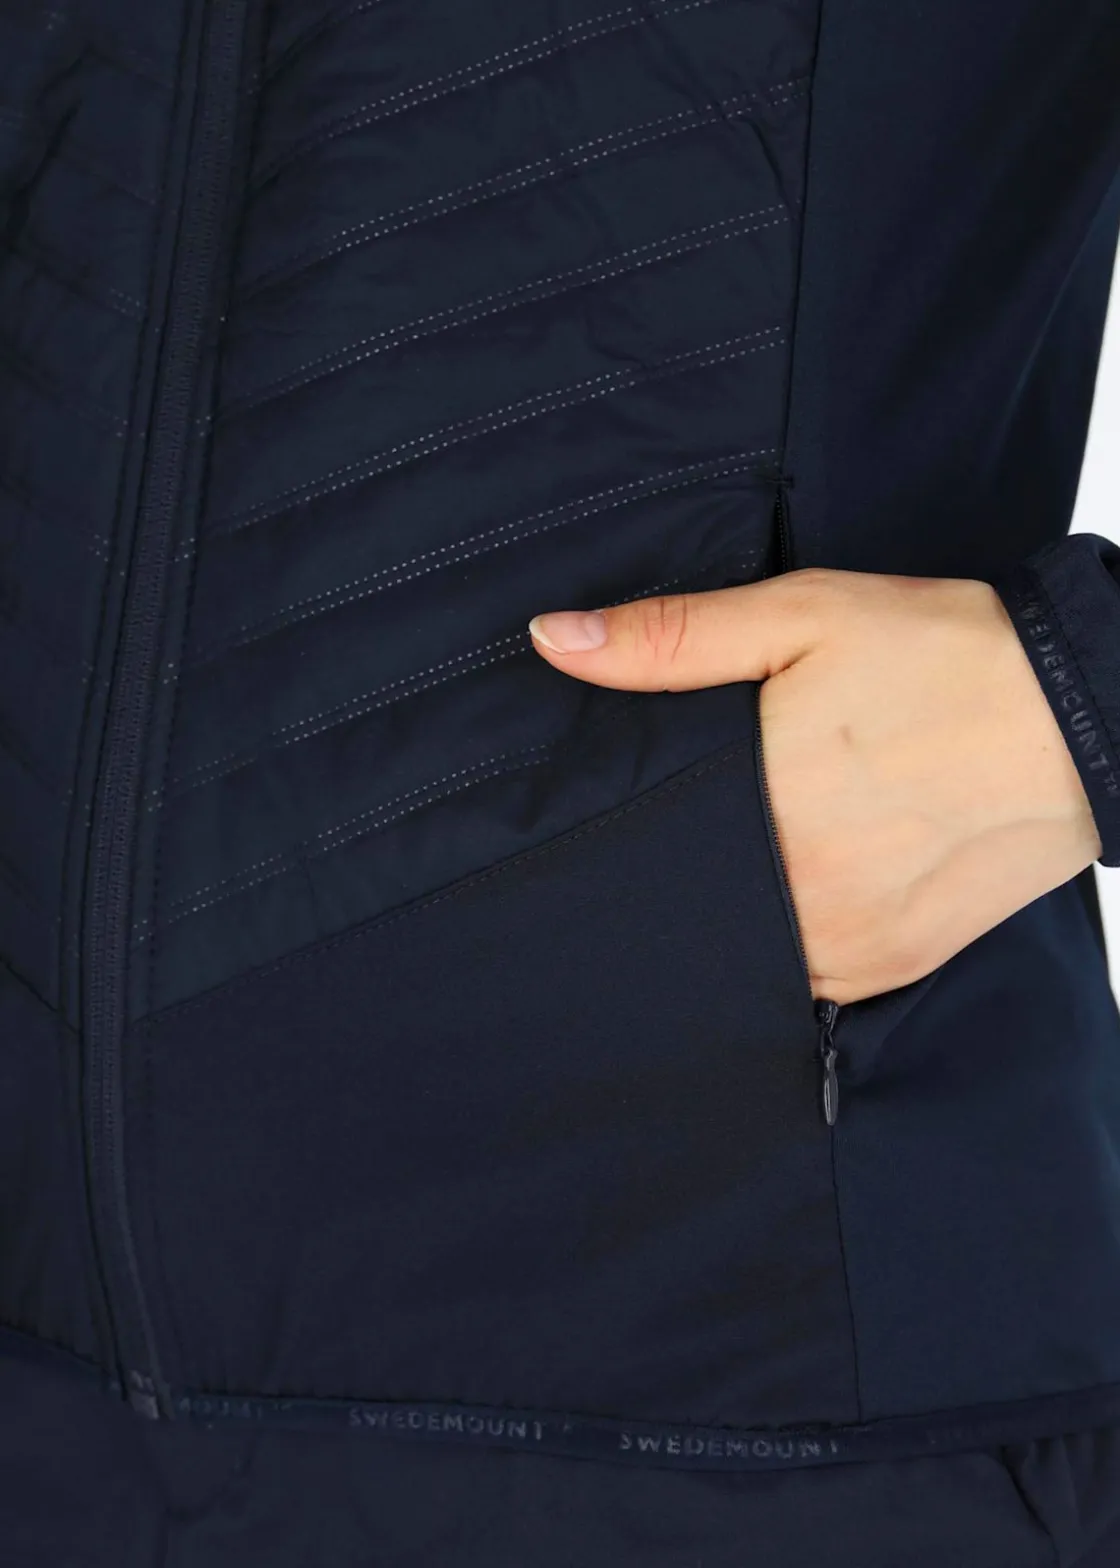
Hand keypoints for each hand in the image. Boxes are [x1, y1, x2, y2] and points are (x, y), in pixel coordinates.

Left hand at [528, 569, 1101, 1004]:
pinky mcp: (892, 968)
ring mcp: (850, 947)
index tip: (598, 819)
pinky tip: (791, 885)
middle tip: (672, 828)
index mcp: (766, 815)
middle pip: (690, 905)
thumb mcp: (801, 617)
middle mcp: (803, 899)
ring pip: (743, 950)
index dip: (613, 835)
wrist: (1085, 712)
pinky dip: (786, 937)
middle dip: (670, 873)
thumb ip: (671, 638)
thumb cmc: (942, 656)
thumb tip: (553, 641)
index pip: (643, 849)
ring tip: (737, 853)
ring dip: (728, 912)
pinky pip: (805, 976)